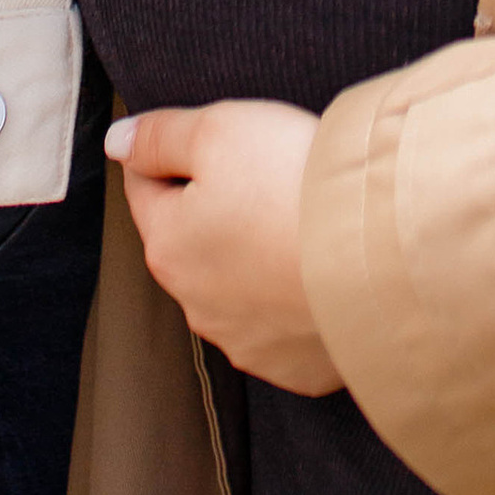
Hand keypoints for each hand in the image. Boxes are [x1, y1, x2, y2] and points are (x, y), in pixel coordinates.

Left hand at [109, 101, 337, 393]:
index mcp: (169, 245)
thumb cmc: (293, 183)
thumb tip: (117, 142)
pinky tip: (321, 271)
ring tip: (301, 223)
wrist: (378, 253)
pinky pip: (284, 325)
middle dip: (216, 209)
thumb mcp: (219, 128)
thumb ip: (160, 135)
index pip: (146, 187)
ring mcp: (247, 342)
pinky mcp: (294, 366)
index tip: (213, 139)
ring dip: (255, 257)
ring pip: (236, 286)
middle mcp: (196, 304)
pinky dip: (294, 298)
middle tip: (268, 173)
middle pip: (193, 240)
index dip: (173, 153)